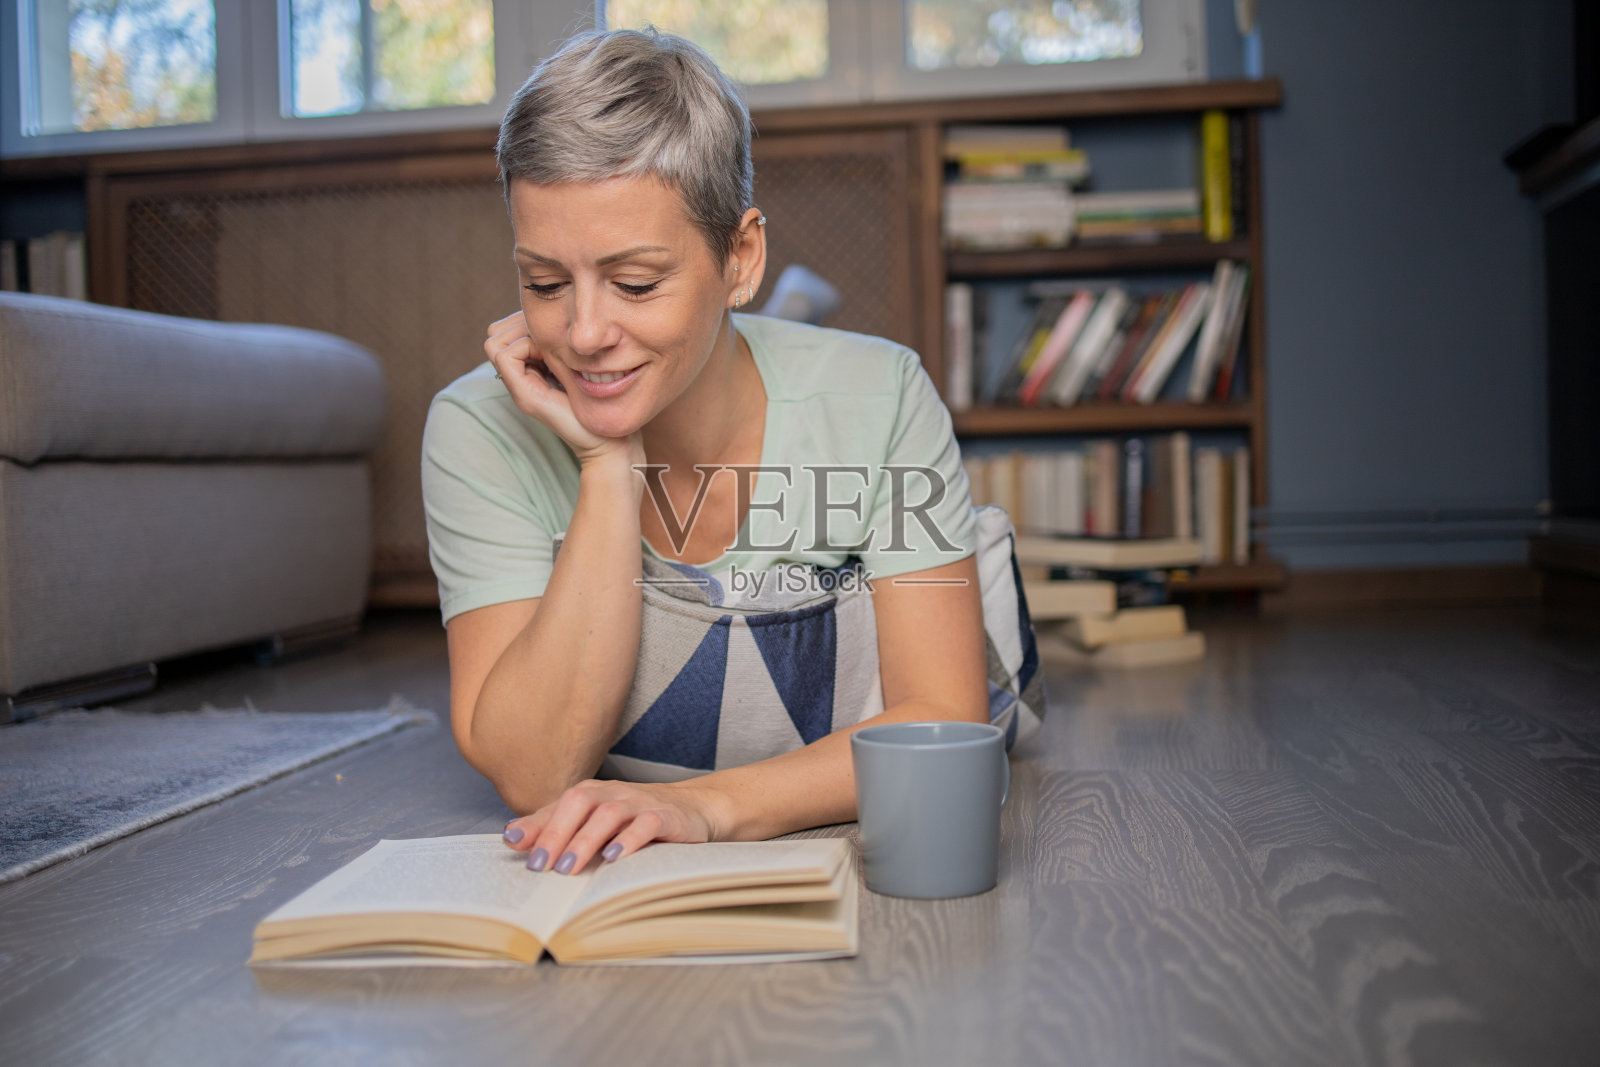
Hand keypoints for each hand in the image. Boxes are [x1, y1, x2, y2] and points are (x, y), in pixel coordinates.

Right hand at [485, 311, 642, 466]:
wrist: (610, 441)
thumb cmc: (604, 402)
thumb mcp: (580, 362)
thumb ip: (564, 344)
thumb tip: (556, 313)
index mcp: (532, 369)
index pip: (507, 329)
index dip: (526, 320)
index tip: (558, 329)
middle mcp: (520, 378)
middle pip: (497, 332)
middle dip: (522, 323)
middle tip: (553, 335)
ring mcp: (519, 388)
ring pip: (496, 340)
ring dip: (524, 333)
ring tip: (553, 346)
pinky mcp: (524, 395)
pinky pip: (505, 355)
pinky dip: (526, 346)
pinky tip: (553, 356)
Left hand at [501, 779, 726, 873]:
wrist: (692, 809)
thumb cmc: (635, 818)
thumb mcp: (594, 821)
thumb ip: (555, 826)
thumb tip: (511, 836)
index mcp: (593, 793)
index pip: (559, 805)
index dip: (536, 825)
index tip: (513, 846)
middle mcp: (613, 793)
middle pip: (579, 802)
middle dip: (556, 833)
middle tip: (541, 866)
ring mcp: (640, 803)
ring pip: (608, 814)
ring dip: (585, 840)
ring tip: (568, 867)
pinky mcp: (666, 816)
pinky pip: (646, 824)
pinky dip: (628, 840)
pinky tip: (613, 858)